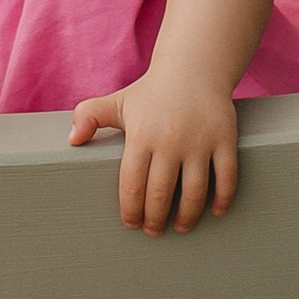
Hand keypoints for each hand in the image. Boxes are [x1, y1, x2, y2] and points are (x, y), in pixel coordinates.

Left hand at [69, 64, 239, 233]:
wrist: (193, 68)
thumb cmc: (152, 92)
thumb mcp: (117, 102)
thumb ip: (89, 117)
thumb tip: (72, 140)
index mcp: (141, 135)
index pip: (132, 184)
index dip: (131, 210)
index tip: (131, 223)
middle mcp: (170, 140)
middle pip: (160, 193)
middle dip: (155, 219)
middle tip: (153, 231)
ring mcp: (200, 141)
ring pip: (194, 192)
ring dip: (187, 217)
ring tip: (180, 227)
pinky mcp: (224, 139)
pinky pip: (226, 177)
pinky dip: (222, 199)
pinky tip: (214, 211)